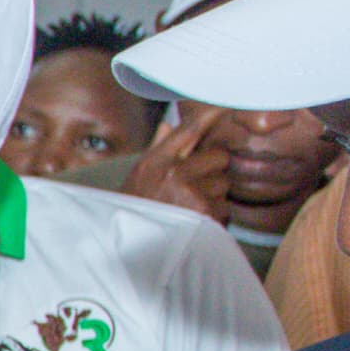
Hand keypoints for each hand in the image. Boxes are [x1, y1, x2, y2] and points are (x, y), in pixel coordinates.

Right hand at [124, 104, 229, 221]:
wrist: (124, 246)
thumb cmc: (133, 211)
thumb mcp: (139, 178)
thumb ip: (157, 149)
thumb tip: (168, 126)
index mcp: (156, 160)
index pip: (190, 129)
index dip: (211, 114)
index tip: (225, 104)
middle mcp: (173, 173)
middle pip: (219, 157)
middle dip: (213, 171)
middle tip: (196, 187)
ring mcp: (190, 193)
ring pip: (224, 185)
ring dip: (214, 197)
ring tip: (191, 209)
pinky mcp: (203, 214)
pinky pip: (224, 208)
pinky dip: (215, 217)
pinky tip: (195, 223)